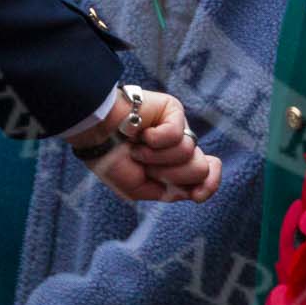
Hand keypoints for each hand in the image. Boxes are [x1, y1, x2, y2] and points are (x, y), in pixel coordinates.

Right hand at [90, 139, 220, 203]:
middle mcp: (181, 150)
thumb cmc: (112, 162)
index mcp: (175, 170)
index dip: (209, 186)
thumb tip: (199, 190)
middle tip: (146, 166)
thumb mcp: (138, 189)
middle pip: (200, 169)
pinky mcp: (174, 110)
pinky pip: (177, 134)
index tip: (196, 193)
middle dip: (170, 174)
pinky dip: (154, 139)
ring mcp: (179, 129)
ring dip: (156, 157)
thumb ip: (170, 193)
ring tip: (138, 149)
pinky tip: (142, 134)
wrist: (95, 136)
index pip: (208, 178)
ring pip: (189, 152)